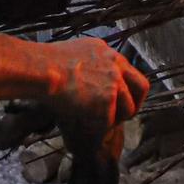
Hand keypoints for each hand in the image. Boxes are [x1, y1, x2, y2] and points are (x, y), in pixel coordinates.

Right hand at [0, 33, 149, 128]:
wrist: (42, 69)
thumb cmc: (46, 62)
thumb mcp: (77, 51)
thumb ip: (92, 62)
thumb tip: (89, 76)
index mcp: (108, 54)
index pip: (130, 72)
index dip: (126, 89)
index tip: (118, 99)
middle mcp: (116, 67)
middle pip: (141, 88)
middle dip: (134, 104)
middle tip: (120, 116)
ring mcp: (114, 85)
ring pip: (127, 109)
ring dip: (114, 120)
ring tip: (97, 126)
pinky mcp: (107, 102)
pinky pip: (108, 123)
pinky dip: (98, 131)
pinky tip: (86, 132)